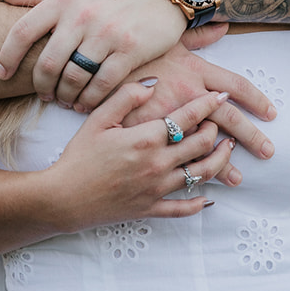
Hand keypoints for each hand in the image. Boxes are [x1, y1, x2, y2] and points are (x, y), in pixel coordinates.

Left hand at [0, 0, 188, 104]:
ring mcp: (106, 34)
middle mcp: (82, 15)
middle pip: (47, 63)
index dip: (7, 56)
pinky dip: (90, 99)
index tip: (2, 73)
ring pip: (74, 77)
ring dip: (66, 95)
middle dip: (41, 85)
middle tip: (44, 94)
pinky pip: (102, 84)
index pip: (22, 31)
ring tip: (65, 100)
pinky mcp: (130, 49)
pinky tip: (86, 103)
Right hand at [42, 83, 234, 230]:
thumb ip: (126, 96)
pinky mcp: (151, 208)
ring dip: (219, 161)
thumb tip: (152, 82)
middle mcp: (158, 164)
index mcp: (147, 138)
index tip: (221, 95)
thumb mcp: (98, 119)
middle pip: (202, 145)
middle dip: (216, 130)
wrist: (64, 198)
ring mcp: (157, 188)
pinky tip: (207, 197)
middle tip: (220, 123)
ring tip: (225, 151)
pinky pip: (182, 208)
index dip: (208, 104)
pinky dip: (198, 203)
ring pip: (201, 175)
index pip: (188, 117)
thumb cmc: (78, 156)